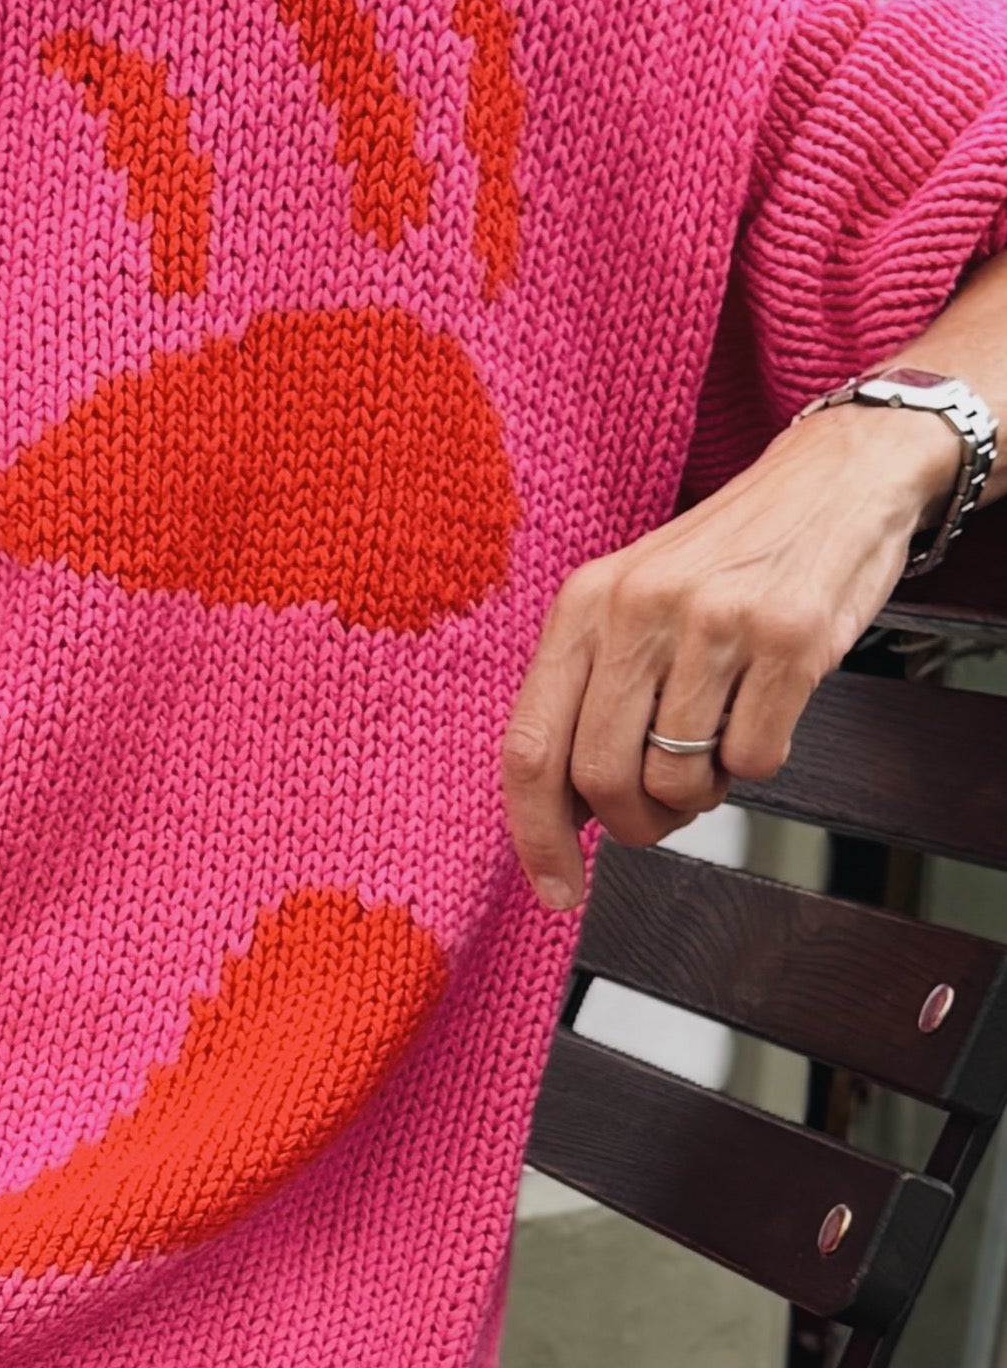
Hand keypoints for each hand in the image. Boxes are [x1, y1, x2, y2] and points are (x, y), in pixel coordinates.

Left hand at [501, 396, 958, 910]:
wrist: (837, 478)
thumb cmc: (730, 556)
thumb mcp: (633, 603)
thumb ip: (590, 692)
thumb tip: (558, 811)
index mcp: (582, 605)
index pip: (531, 748)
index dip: (537, 837)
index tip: (558, 889)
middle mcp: (637, 609)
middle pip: (602, 779)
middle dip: (634, 822)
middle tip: (662, 811)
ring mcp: (715, 623)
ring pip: (678, 778)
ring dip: (701, 792)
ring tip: (718, 745)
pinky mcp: (790, 639)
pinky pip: (755, 759)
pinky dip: (759, 762)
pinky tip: (764, 714)